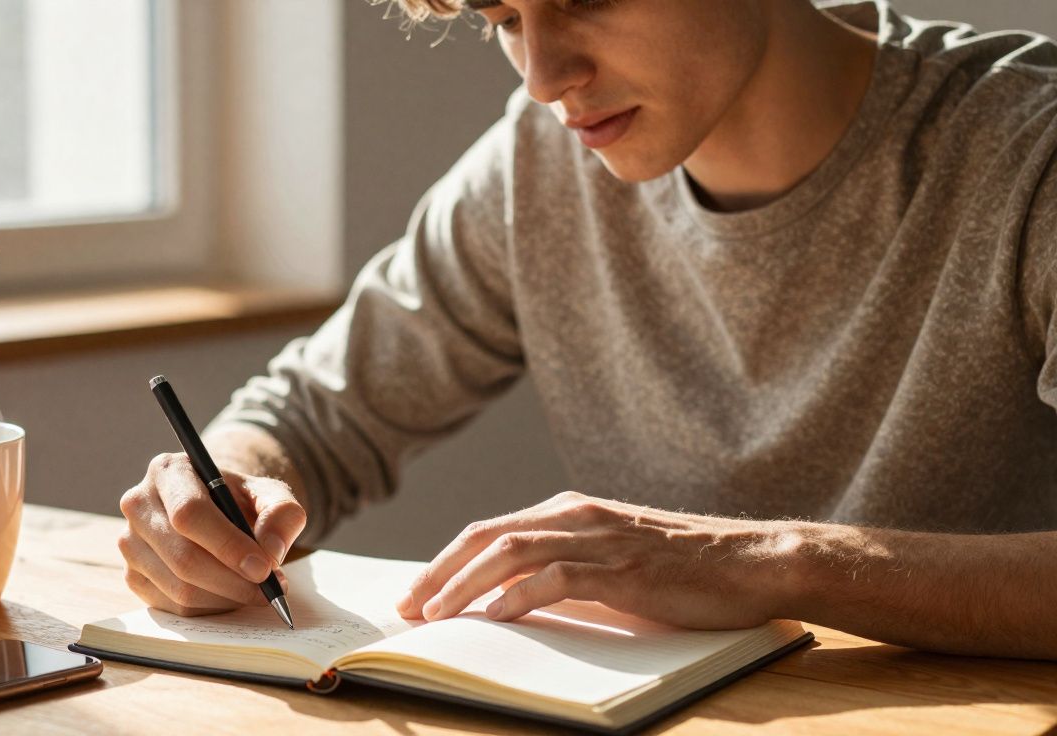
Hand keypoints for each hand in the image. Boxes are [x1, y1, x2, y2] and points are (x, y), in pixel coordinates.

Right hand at [118, 452, 306, 615]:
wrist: (216, 511)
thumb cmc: (240, 500)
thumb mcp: (270, 494)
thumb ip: (281, 514)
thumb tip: (271, 552)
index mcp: (168, 471)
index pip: (190, 513)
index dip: (227, 545)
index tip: (263, 568)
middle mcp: (139, 504)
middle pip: (183, 556)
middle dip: (233, 580)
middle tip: (269, 589)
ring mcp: (130, 543)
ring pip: (179, 587)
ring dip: (226, 597)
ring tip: (256, 589)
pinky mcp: (133, 576)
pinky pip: (173, 606)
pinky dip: (210, 608)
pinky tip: (231, 594)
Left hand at [396, 491, 784, 628]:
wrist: (752, 561)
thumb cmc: (683, 567)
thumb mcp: (611, 558)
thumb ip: (564, 565)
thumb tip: (508, 597)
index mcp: (569, 510)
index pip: (489, 531)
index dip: (445, 561)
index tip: (415, 592)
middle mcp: (577, 515)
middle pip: (487, 536)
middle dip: (439, 572)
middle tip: (407, 607)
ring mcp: (600, 538)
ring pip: (512, 553)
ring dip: (465, 584)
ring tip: (436, 614)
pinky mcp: (624, 567)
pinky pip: (558, 577)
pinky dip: (519, 595)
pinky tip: (494, 616)